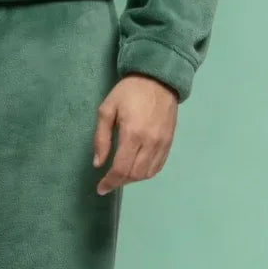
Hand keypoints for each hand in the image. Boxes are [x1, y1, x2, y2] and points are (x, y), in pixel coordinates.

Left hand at [92, 74, 177, 192]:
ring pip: (147, 173)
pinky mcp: (169, 142)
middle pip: (134, 174)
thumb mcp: (107, 109)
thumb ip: (101, 138)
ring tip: (121, 175)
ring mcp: (162, 144)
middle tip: (108, 181)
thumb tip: (98, 163)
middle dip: (119, 182)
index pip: (121, 168)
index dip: (109, 182)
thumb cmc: (129, 92)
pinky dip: (146, 173)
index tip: (100, 188)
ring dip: (132, 179)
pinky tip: (136, 170)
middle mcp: (150, 143)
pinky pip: (158, 166)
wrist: (158, 79)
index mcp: (132, 134)